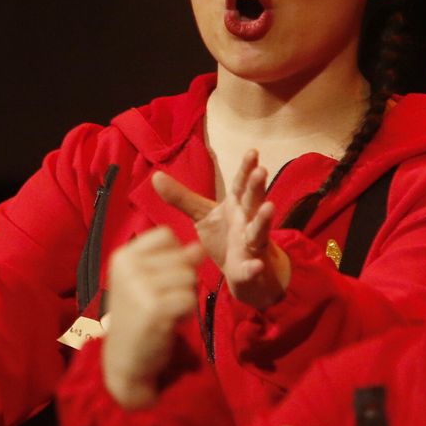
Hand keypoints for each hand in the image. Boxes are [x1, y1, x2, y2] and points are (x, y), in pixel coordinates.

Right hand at [101, 226, 204, 407]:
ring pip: (189, 277)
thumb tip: (199, 247)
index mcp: (123, 256)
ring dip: (187, 297)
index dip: (175, 255)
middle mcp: (128, 267)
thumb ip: (173, 261)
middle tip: (164, 300)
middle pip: (182, 257)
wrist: (125, 358)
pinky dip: (187, 313)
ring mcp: (139, 286)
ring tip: (167, 311)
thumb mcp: (149, 281)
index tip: (162, 277)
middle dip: (183, 280)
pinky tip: (171, 322)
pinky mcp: (153, 308)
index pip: (165, 235)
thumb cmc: (138, 317)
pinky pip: (190, 298)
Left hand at [153, 151, 291, 308]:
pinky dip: (254, 267)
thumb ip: (182, 197)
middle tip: (261, 171)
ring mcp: (251, 245)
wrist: (242, 274)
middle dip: (257, 187)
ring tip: (269, 207)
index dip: (247, 168)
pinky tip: (256, 265)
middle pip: (253, 202)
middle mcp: (247, 222)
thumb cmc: (225, 237)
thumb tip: (155, 176)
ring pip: (259, 231)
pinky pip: (251, 268)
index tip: (253, 151)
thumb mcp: (202, 214)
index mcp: (237, 206)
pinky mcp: (248, 269)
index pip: (241, 184)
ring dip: (264, 219)